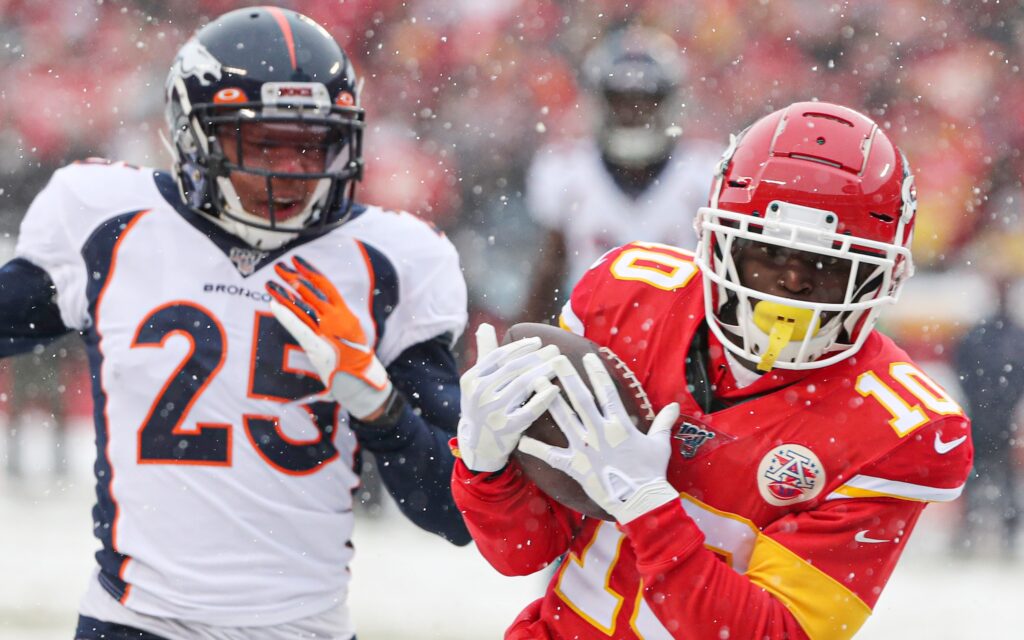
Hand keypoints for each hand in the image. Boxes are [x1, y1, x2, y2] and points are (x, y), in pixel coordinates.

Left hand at [265, 255, 391, 420]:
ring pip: (303, 307)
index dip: (310, 272)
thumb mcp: (349, 335)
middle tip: (279, 266)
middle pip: (311, 293)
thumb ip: (335, 322)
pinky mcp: (317, 345)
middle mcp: (336, 319)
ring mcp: (326, 331)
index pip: (325, 287)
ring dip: (285, 294)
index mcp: (344, 314)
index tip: (297, 261)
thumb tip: (321, 312)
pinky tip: (273, 304)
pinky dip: (285, 315)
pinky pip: (299, 326)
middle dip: (293, 278)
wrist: (362, 379)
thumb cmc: (355, 358)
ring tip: (270, 282)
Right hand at [457, 323, 562, 472]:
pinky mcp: (506, 429)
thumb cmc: (481, 407)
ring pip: (523, 385)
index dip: (520, 347)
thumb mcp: (476, 381)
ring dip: (543, 371)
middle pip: (513, 369)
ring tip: (558, 363)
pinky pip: (529, 410)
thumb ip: (484, 353)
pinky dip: (543, 398)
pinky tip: (556, 388)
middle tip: (555, 349)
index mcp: (471, 379)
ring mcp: (492, 412)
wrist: (477, 445)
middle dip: (537, 356)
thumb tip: (485, 325)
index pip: (499, 356)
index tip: (538, 341)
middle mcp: (479, 393)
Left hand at [518, 353, 680, 523]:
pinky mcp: (574, 466)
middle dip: (567, 376)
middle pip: (580, 398)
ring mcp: (585, 448)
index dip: (597, 372)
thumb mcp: (660, 444)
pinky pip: (551, 455)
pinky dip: (535, 449)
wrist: (640, 501)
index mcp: (619, 424)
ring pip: (563, 418)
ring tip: (535, 383)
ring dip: (548, 400)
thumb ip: (663, 422)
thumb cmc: (651, 473)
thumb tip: (674, 405)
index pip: (606, 391)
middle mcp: (599, 432)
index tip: (587, 356)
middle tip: (554, 359)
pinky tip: (520, 440)